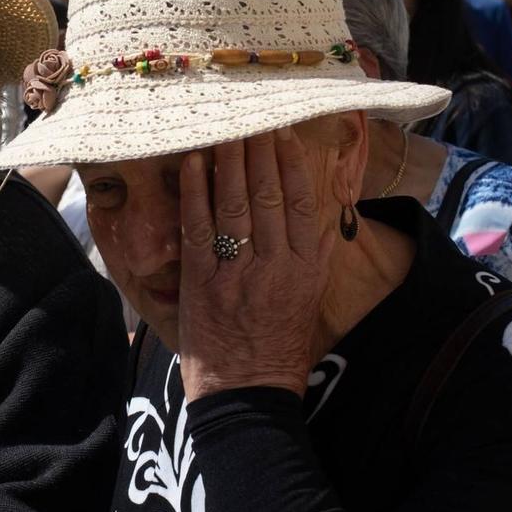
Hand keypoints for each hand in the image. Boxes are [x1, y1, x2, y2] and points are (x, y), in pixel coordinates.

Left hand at [177, 131, 334, 400]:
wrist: (247, 393)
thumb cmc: (280, 347)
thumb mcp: (310, 298)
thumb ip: (313, 254)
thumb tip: (317, 210)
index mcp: (308, 268)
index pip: (303, 202)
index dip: (292, 164)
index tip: (284, 135)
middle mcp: (276, 266)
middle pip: (269, 195)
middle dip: (259, 152)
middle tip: (250, 118)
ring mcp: (238, 273)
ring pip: (236, 204)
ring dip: (229, 162)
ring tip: (225, 130)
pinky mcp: (203, 283)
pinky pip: (200, 227)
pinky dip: (196, 192)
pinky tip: (194, 163)